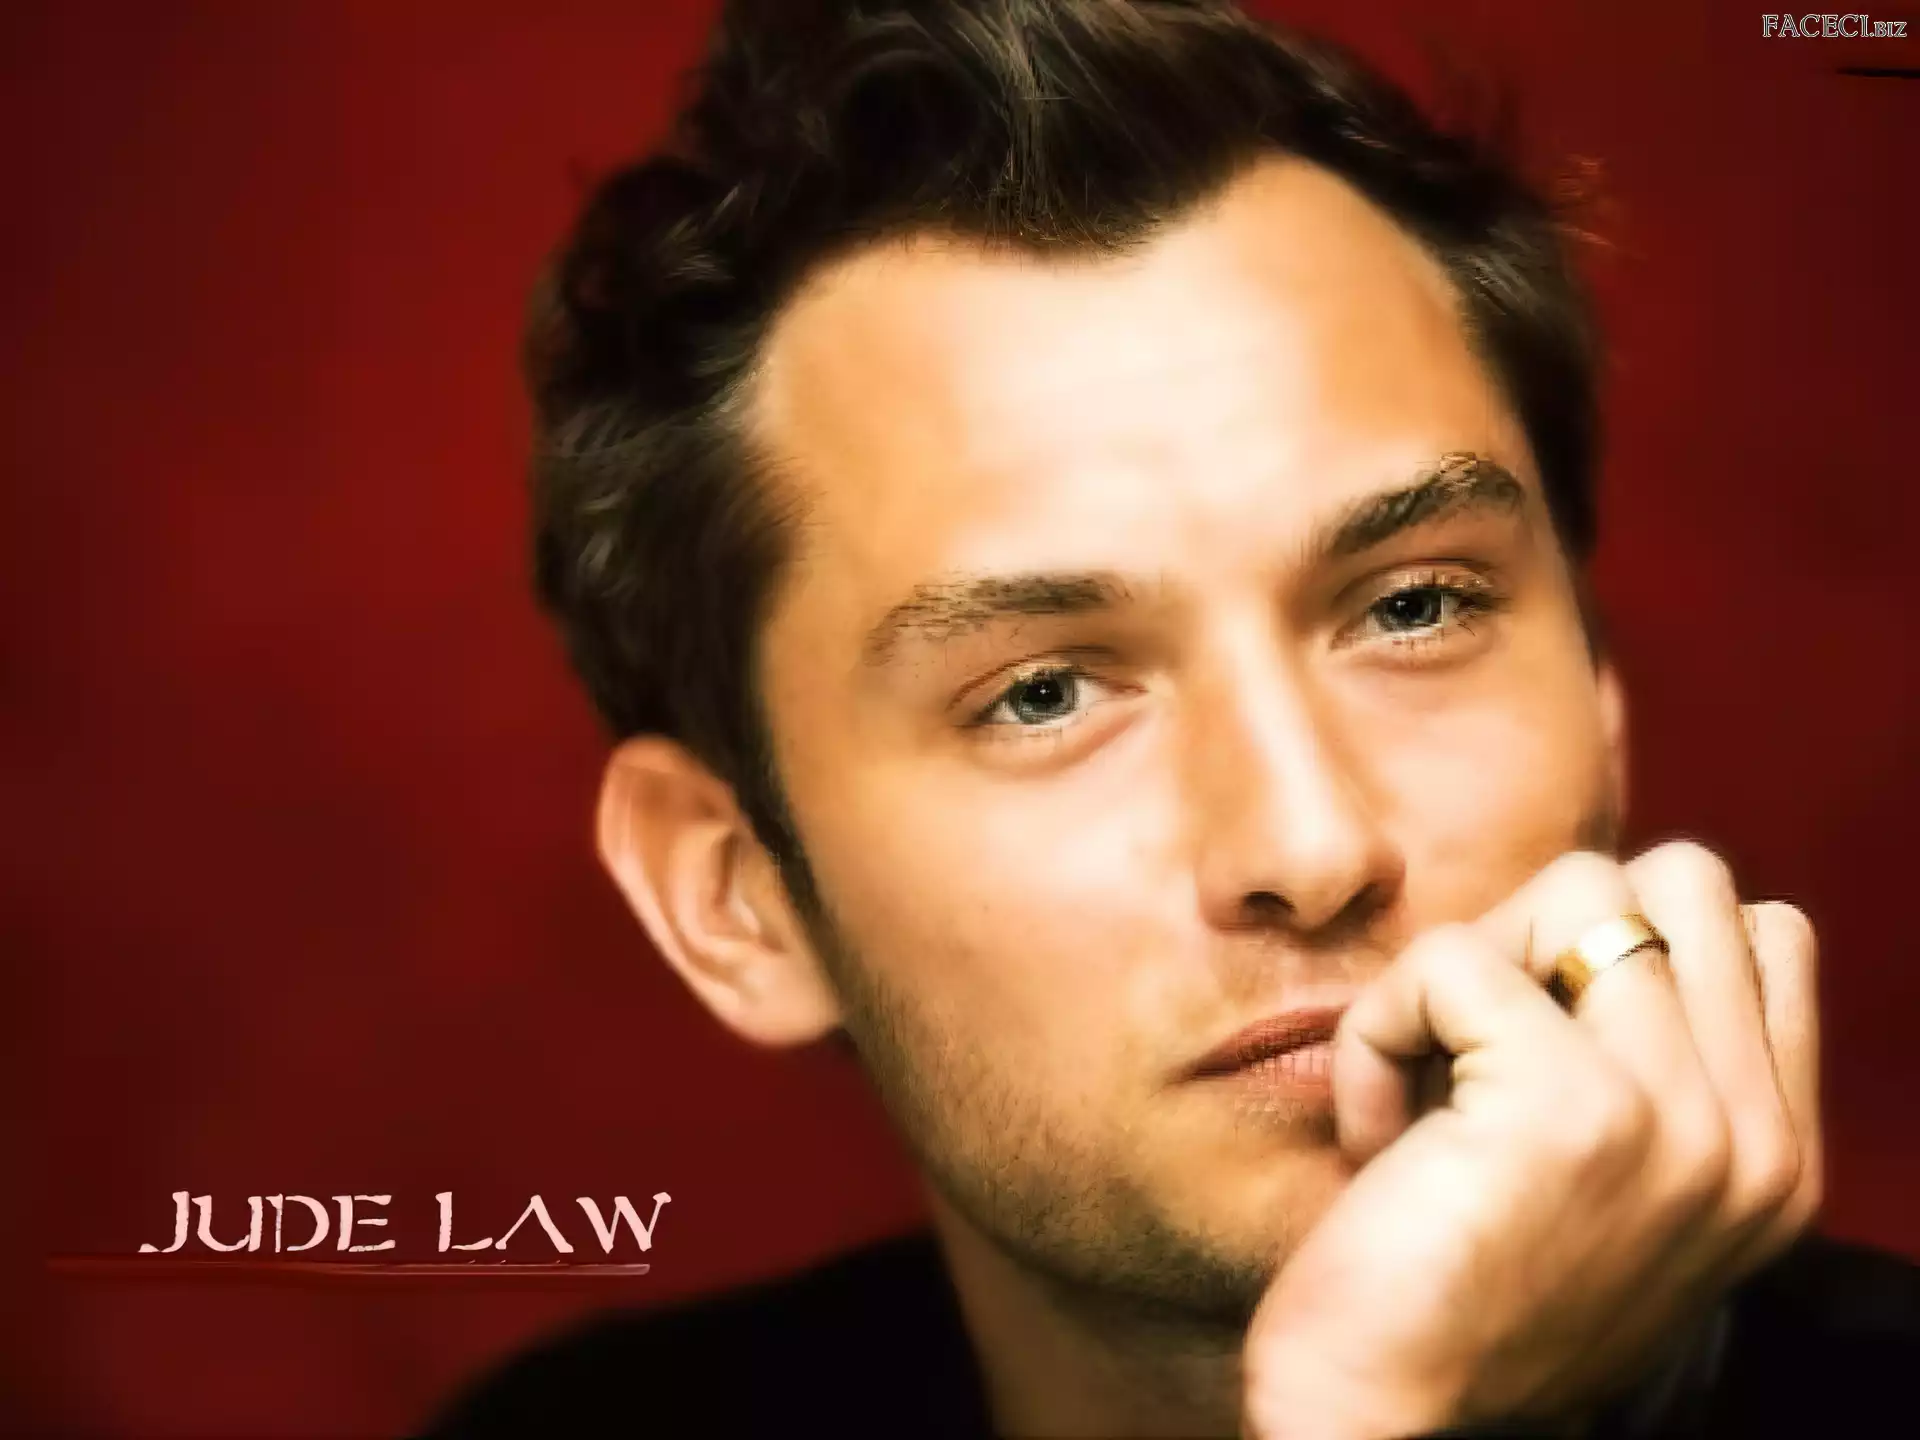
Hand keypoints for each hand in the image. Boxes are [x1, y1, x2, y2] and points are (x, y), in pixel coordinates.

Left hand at [1240, 844, 1822, 1438]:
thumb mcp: (1608, 1186)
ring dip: (1465, 968)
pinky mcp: (1568, 1104)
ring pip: (1576, 888)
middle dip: (1556, 927)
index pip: (1760, 932)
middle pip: (1681, 881)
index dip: (1621, 946)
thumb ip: (1647, 1068)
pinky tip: (1374, 1135)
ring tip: (1427, 1081)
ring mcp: (1678, 1116)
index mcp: (1776, 1157)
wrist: (1389, 1430)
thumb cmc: (1464, 1298)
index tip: (1535, 1041)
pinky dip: (1379, 1027)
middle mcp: (1755, 1138)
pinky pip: (1450, 959)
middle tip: (1480, 1037)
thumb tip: (1578, 923)